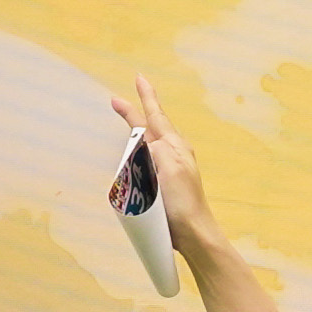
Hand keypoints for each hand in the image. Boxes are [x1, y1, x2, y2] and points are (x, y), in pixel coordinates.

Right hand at [103, 76, 217, 264]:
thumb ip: (155, 148)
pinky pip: (147, 161)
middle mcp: (173, 153)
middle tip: (118, 101)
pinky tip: (135, 155)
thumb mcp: (169, 168)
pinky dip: (137, 153)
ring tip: (127, 118)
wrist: (193, 233)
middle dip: (136, 112)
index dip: (145, 98)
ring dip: (137, 130)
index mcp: (174, 146)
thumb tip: (144, 140)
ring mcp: (170, 168)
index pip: (155, 116)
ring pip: (149, 142)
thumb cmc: (183, 202)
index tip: (139, 78)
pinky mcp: (164, 184)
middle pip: (150, 127)